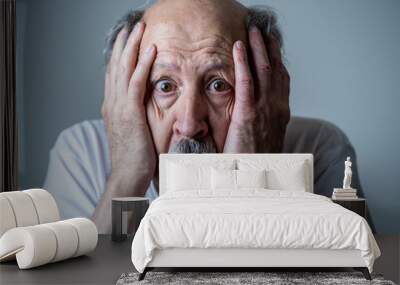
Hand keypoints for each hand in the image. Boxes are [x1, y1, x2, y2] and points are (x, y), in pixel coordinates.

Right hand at [102, 21, 156, 194]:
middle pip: (116, 66)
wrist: (126, 177)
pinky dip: (143, 64)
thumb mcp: (131, 133)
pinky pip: (137, 83)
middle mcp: (112, 103)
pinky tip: (150, 50)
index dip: (119, 55)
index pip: (114, 75)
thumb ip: (132, 117)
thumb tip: (139, 108)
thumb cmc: (133, 159)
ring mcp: (119, 107)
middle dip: (123, 44)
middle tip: (131, 27)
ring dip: (132, 46)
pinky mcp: (130, 113)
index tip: (126, 41)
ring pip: (124, 69)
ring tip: (139, 28)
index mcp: (112, 107)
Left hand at [223, 26, 289, 152]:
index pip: (281, 80)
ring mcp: (264, 110)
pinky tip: (239, 47)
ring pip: (264, 70)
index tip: (272, 47)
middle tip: (263, 32)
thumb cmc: (257, 162)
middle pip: (276, 70)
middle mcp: (276, 108)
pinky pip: (246, 81)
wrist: (255, 180)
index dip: (277, 60)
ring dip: (258, 48)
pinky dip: (243, 62)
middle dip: (269, 48)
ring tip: (253, 31)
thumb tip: (257, 116)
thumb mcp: (265, 140)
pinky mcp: (248, 114)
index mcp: (280, 113)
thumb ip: (264, 123)